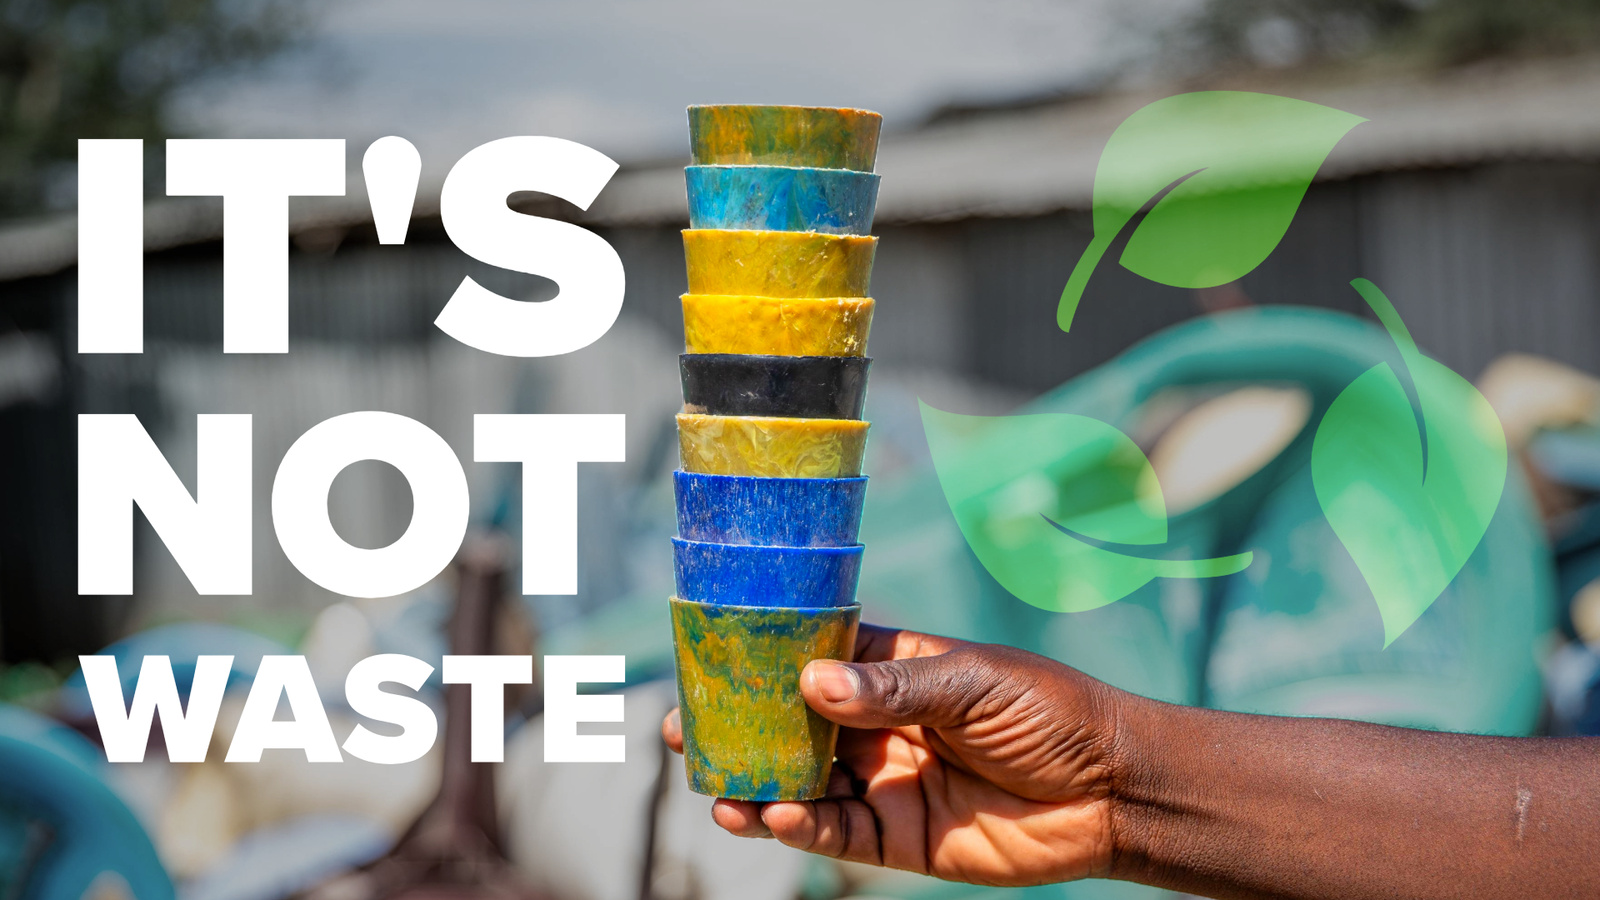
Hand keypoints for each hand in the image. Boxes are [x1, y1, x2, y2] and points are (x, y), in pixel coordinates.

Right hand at [660, 625, 1125, 886]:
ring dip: (756, 784)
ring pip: (802, 784)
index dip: (763, 661)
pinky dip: (799, 826)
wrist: (1113, 790)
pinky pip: (835, 833)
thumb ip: (892, 689)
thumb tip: (810, 683)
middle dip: (740, 730)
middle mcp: (880, 727)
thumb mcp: (973, 683)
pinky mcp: (898, 839)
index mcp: (896, 673)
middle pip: (793, 728)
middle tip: (684, 731)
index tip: (708, 658)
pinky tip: (773, 815)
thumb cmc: (1050, 713)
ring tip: (713, 783)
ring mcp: (885, 784)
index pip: (815, 661)